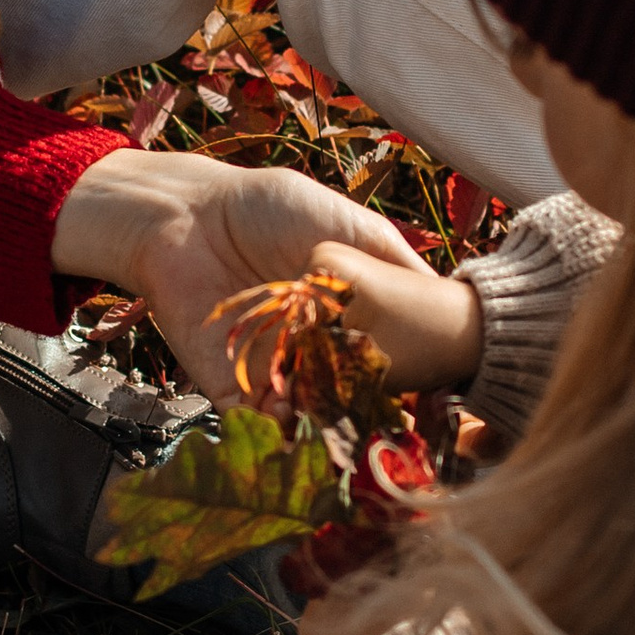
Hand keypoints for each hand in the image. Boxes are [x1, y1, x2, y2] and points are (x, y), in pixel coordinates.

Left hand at [50, 149, 483, 402]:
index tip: (432, 386)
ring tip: (339, 420)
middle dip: (367, 408)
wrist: (187, 215)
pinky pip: (257, 419)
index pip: (384, 357)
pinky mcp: (229, 385)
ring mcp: (273, 371)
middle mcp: (315, 350)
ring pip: (310, 414)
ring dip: (325, 423)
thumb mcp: (348, 224)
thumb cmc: (269, 208)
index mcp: (347, 314)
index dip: (408, 374)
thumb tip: (447, 295)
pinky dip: (276, 426)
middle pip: (350, 394)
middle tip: (388, 416)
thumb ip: (394, 261)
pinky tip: (290, 415)